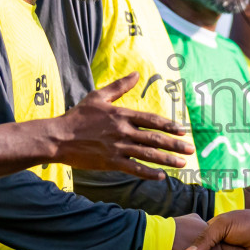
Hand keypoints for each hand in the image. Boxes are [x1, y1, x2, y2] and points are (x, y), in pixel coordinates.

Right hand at [50, 73, 194, 178]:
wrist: (58, 137)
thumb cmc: (78, 116)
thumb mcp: (98, 96)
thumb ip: (119, 86)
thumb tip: (136, 73)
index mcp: (122, 114)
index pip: (152, 120)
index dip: (170, 126)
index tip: (183, 131)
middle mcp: (123, 131)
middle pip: (155, 138)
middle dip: (175, 145)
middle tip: (191, 150)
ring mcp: (117, 147)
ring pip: (148, 155)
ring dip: (167, 160)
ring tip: (182, 164)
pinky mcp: (110, 162)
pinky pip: (134, 169)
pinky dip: (148, 173)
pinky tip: (161, 176)